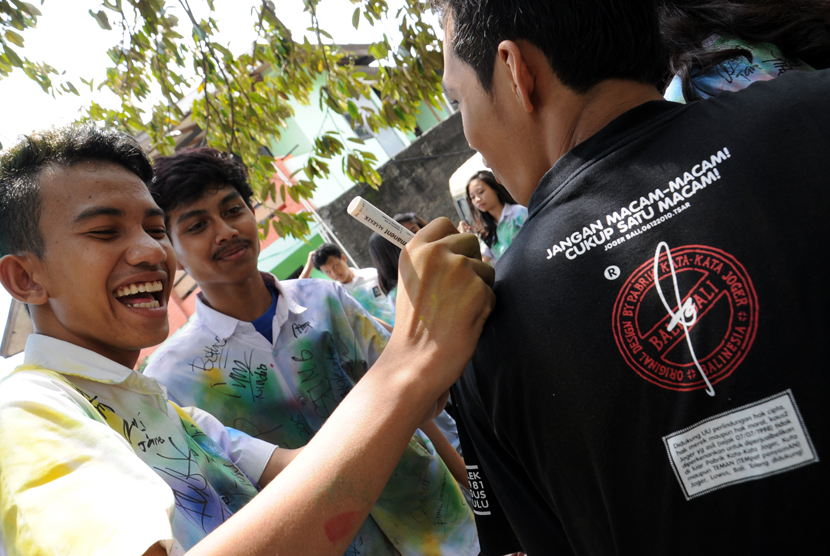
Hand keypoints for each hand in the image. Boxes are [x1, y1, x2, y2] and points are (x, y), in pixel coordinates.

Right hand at [387, 218, 495, 400]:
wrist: (416, 360)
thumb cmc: (414, 327)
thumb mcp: (411, 282)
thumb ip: (431, 260)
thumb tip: (458, 246)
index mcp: (414, 249)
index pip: (443, 224)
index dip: (452, 242)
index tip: (450, 259)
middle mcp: (436, 252)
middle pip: (470, 241)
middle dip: (470, 263)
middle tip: (454, 292)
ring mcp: (458, 268)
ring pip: (485, 268)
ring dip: (478, 288)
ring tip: (456, 310)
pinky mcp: (478, 288)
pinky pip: (491, 292)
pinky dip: (484, 308)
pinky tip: (464, 321)